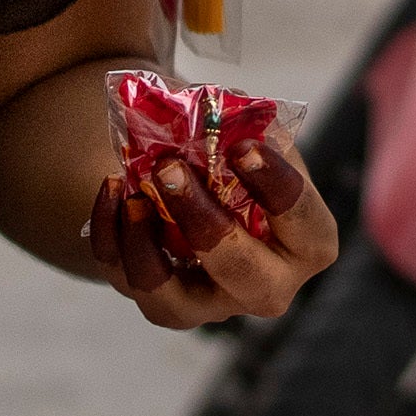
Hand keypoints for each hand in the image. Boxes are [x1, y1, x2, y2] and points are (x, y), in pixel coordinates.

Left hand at [101, 134, 341, 332]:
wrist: (189, 187)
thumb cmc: (234, 161)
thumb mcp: (247, 137)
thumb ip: (239, 125)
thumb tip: (212, 110)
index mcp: (306, 242)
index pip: (306, 224)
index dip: (277, 187)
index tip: (243, 147)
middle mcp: (266, 285)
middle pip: (247, 277)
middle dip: (206, 226)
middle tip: (171, 171)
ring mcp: (211, 304)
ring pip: (174, 301)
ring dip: (145, 243)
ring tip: (130, 191)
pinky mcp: (164, 306)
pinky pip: (129, 283)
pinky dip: (112, 237)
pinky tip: (109, 191)